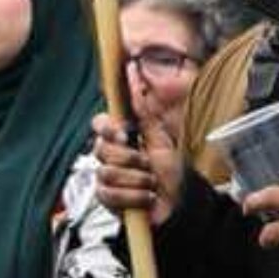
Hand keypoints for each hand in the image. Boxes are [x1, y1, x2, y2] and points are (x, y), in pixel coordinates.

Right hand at [91, 85, 182, 225]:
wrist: (179, 202)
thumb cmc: (170, 171)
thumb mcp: (160, 137)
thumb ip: (144, 111)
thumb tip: (134, 75)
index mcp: (120, 138)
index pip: (99, 124)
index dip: (107, 128)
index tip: (124, 134)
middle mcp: (110, 156)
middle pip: (101, 149)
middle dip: (131, 159)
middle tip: (148, 164)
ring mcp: (107, 178)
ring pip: (107, 172)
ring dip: (136, 179)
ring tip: (151, 183)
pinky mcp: (107, 199)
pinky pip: (109, 194)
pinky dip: (133, 196)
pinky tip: (145, 197)